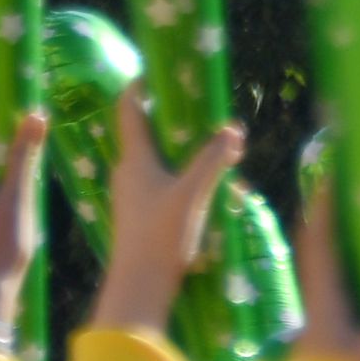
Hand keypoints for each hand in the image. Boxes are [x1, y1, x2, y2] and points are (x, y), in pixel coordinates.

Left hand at [89, 105, 246, 341]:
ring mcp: (131, 197)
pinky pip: (159, 184)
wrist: (138, 290)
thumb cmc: (159, 238)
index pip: (128, 109)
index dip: (139, 86)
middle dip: (171, 118)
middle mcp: (127, 173)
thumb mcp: (193, 195)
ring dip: (178, 150)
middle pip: (145, 133)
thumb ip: (213, 159)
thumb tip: (232, 129)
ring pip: (154, 161)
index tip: (156, 70)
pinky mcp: (139, 217)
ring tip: (209, 145)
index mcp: (134, 159)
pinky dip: (178, 176)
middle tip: (199, 107)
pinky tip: (202, 185)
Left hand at [293, 173, 359, 360]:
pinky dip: (358, 298)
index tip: (329, 174)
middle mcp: (314, 325)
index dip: (323, 208)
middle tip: (355, 202)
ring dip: (348, 266)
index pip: (317, 246)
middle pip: (321, 266)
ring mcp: (319, 349)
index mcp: (321, 311)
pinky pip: (343, 319)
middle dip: (335, 232)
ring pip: (331, 293)